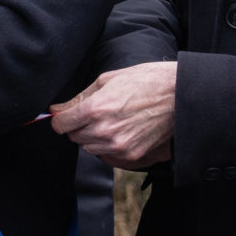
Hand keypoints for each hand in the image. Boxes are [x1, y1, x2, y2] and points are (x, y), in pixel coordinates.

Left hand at [51, 62, 175, 168]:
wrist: (178, 95)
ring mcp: (118, 146)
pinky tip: (120, 130)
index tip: (65, 115)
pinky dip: (108, 145)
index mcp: (95, 109)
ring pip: (89, 147)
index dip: (61, 118)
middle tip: (94, 114)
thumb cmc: (144, 82)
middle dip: (78, 126)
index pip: (60, 124)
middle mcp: (104, 131)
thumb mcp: (106, 81)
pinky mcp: (131, 155)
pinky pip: (106, 155)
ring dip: (92, 137)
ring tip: (110, 120)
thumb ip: (78, 98)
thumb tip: (56, 109)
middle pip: (73, 137)